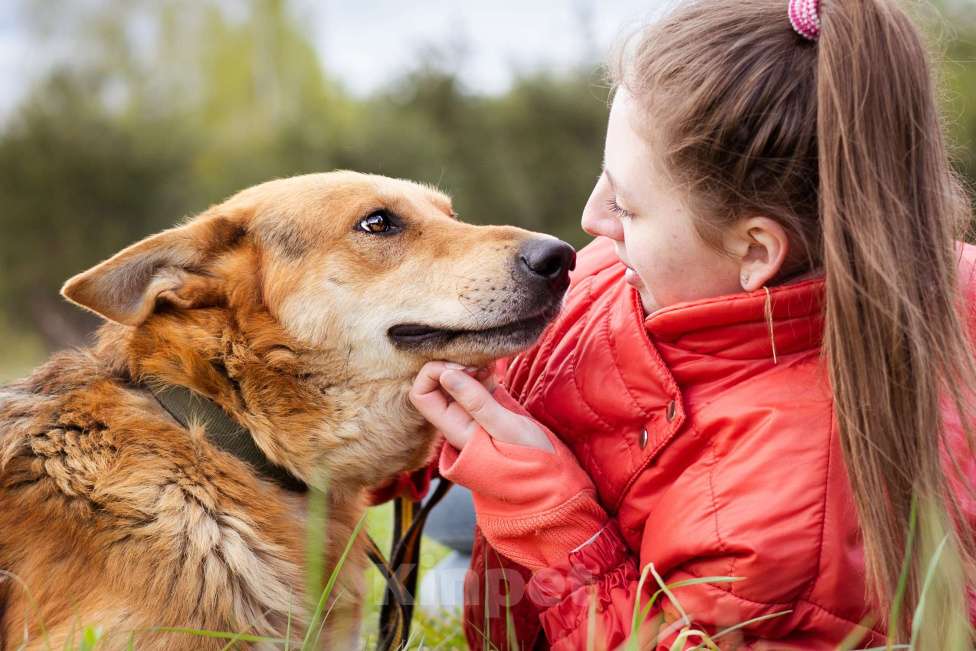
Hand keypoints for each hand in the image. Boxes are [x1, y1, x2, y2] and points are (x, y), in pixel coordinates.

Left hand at [408, 361, 553, 451]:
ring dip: (469, 366)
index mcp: (454, 428)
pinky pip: (475, 383)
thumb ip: (476, 402)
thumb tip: (446, 374)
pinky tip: (495, 368)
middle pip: (436, 384)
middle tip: (478, 362)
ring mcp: (472, 414)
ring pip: (456, 380)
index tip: (462, 368)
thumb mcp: (506, 428)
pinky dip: (482, 370)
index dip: (434, 373)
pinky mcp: (488, 408)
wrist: (549, 476)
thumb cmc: (530, 459)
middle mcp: (458, 420)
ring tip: (490, 364)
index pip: (421, 394)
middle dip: (453, 365)